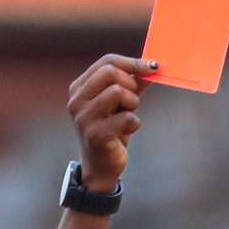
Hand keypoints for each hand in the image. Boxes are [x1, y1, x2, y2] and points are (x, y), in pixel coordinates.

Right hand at [66, 55, 155, 190]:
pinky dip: (134, 124)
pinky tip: (127, 132)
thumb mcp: (119, 105)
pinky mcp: (96, 134)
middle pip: (111, 72)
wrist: (100, 167)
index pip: (107, 61)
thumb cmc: (111, 132)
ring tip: (128, 117)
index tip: (152, 67)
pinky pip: (127, 118)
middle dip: (131, 84)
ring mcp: (84, 117)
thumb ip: (131, 85)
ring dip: (133, 104)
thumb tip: (150, 67)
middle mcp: (77, 99)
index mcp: (80, 87)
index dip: (132, 62)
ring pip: (118, 92)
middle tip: (133, 101)